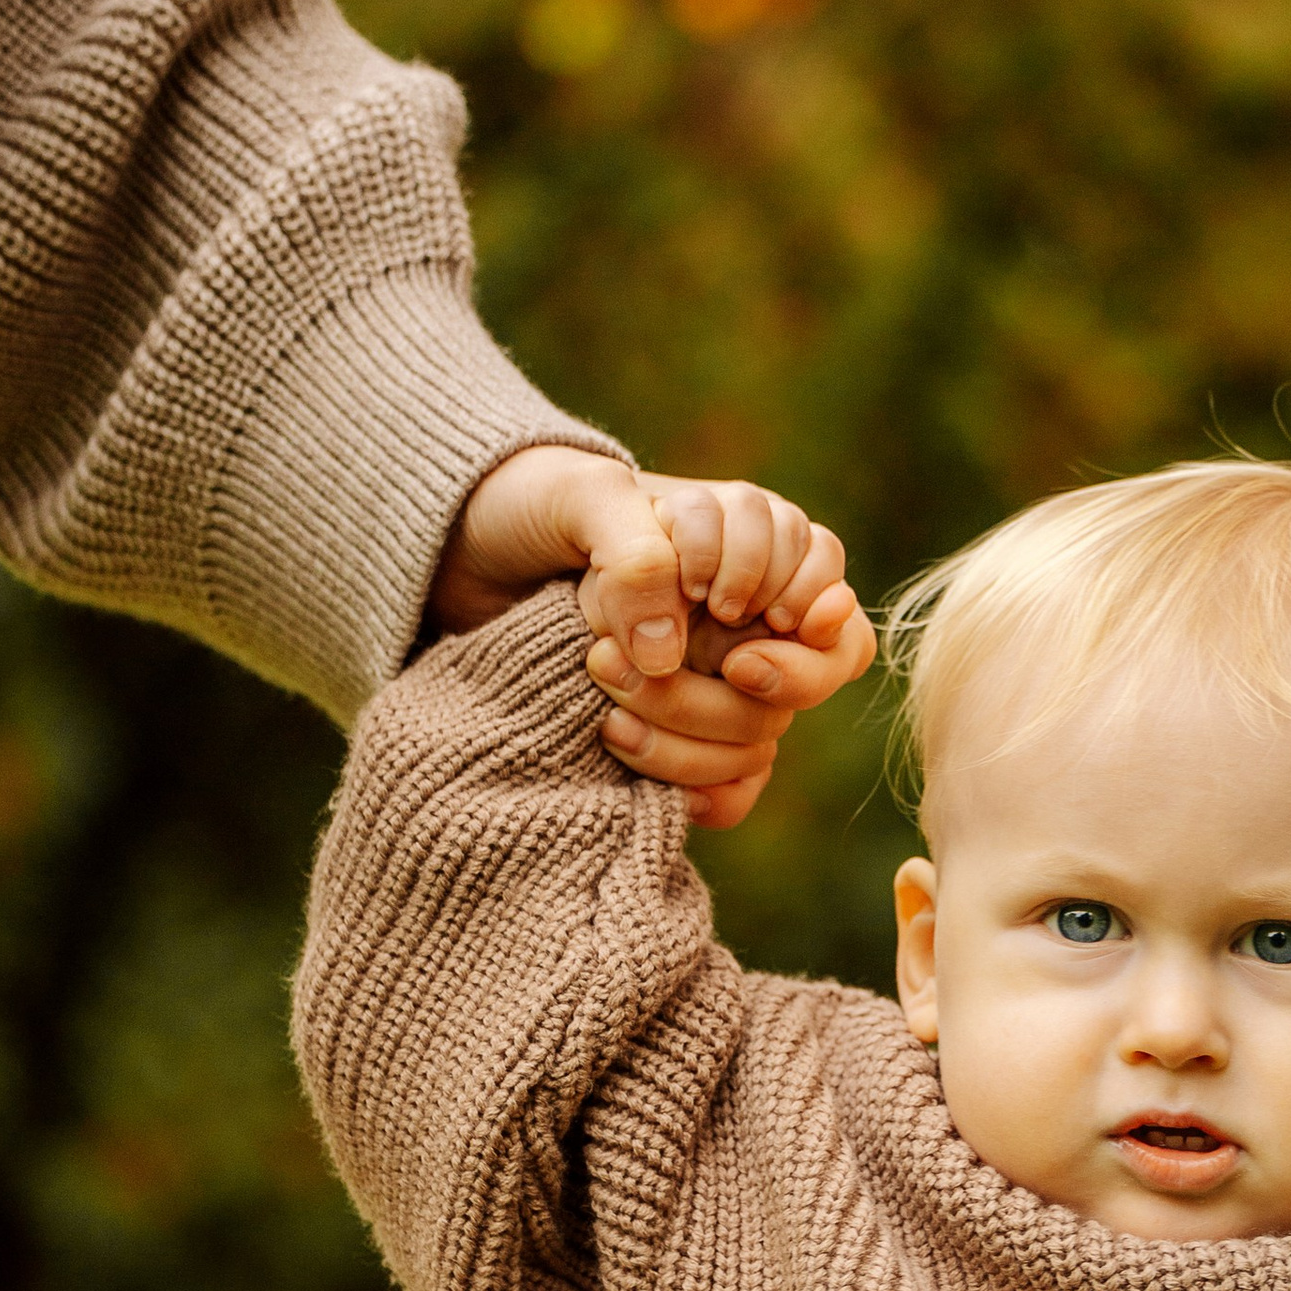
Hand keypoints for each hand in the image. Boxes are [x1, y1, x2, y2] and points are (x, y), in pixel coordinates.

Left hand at [431, 445, 871, 828]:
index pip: (827, 579)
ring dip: (692, 733)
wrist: (464, 562)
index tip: (727, 608)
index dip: (802, 604)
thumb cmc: (534, 508)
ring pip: (766, 735)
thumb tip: (668, 653)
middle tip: (652, 665)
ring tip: (607, 709)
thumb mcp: (580, 500)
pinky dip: (698, 789)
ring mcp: (720, 682)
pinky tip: (635, 767)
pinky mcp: (686, 738)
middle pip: (810, 671)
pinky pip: (736, 787)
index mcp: (750, 539)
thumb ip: (636, 554)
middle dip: (744, 681)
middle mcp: (750, 616)